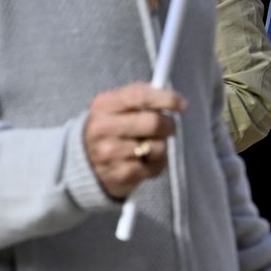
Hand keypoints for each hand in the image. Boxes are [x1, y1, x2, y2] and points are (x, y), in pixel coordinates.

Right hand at [83, 83, 185, 198]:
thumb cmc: (114, 127)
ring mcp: (107, 153)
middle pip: (153, 123)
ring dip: (161, 145)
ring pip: (157, 146)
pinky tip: (144, 160)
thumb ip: (144, 95)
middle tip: (168, 127)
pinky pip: (154, 166)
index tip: (183, 105)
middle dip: (169, 125)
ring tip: (148, 145)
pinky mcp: (118, 174)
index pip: (139, 96)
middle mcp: (101, 128)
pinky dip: (157, 163)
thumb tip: (175, 98)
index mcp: (103, 105)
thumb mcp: (120, 105)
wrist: (88, 161)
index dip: (166, 98)